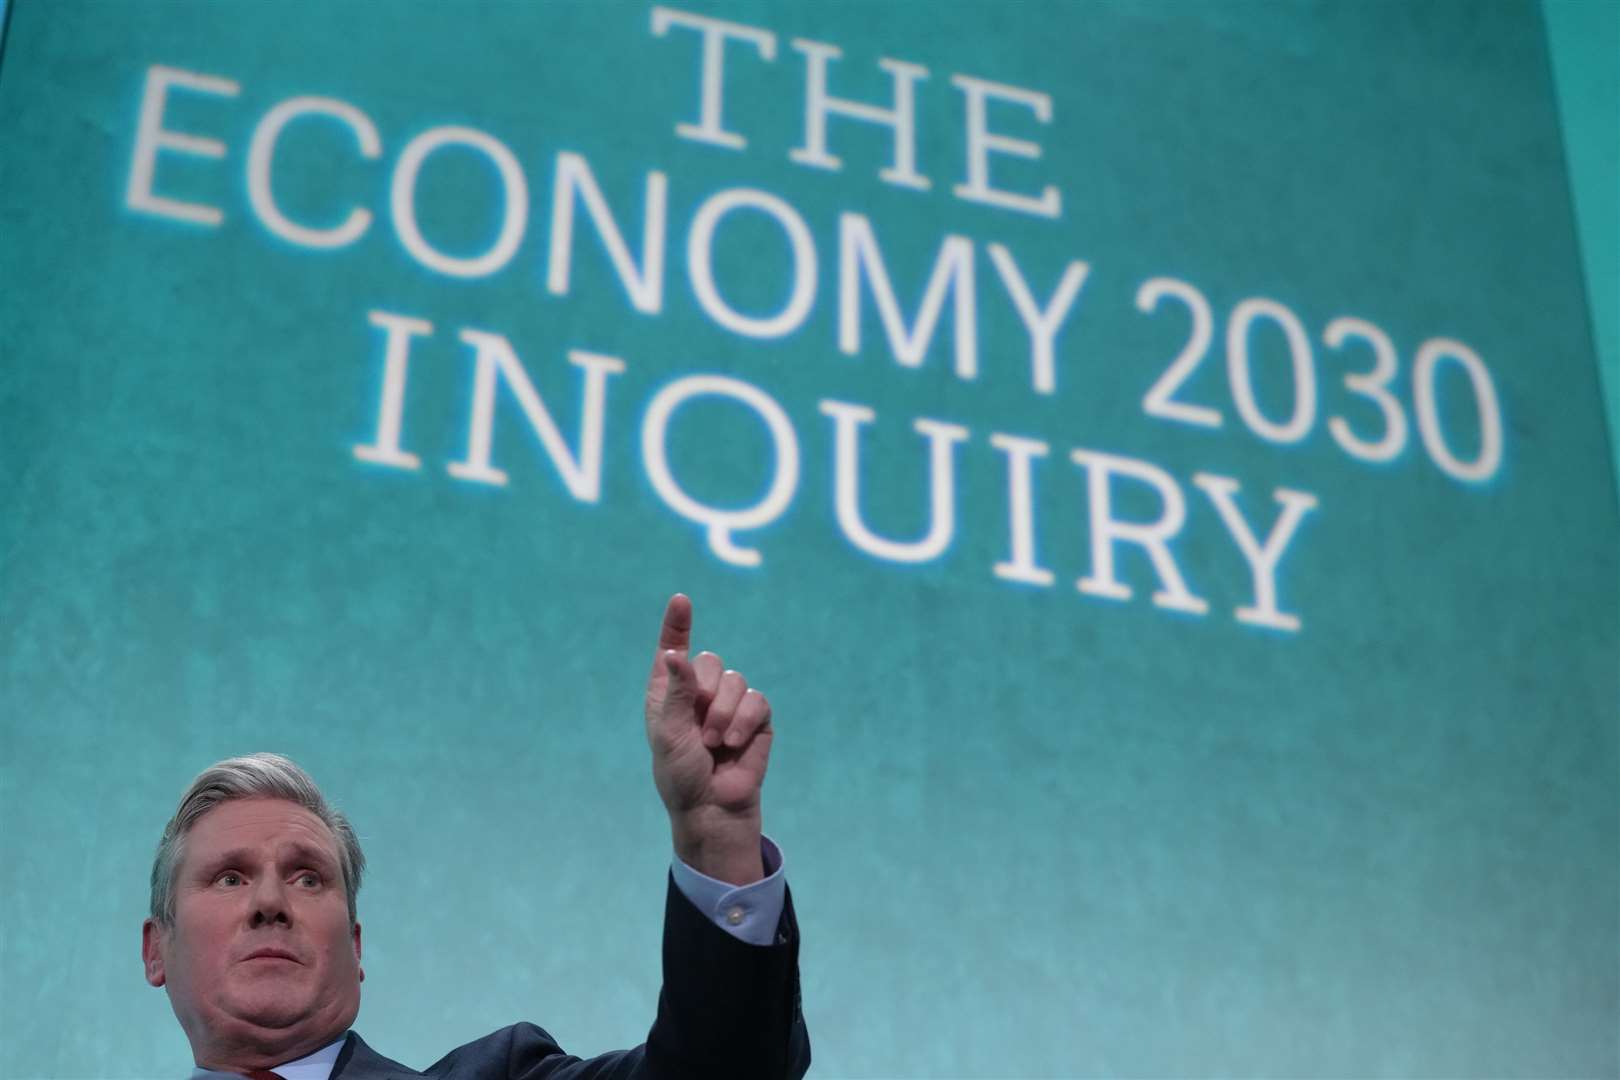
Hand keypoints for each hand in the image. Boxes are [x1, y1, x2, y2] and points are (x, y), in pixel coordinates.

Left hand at [644, 594, 772, 883]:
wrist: (712, 808)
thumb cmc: (680, 774)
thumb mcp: (669, 732)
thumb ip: (676, 691)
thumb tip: (677, 653)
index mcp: (668, 691)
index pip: (673, 649)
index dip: (677, 624)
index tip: (681, 599)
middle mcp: (699, 693)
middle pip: (712, 662)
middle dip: (706, 694)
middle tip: (699, 730)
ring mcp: (730, 705)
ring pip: (737, 681)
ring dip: (725, 713)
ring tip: (715, 743)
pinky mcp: (757, 720)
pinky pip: (758, 701)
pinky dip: (745, 721)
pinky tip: (735, 744)